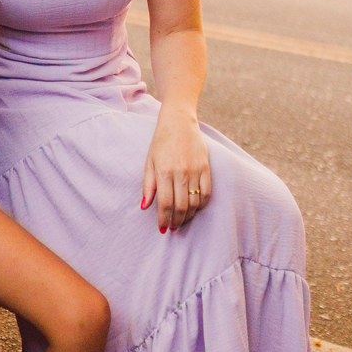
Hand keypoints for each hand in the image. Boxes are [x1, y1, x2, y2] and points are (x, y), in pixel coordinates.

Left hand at [141, 108, 211, 232]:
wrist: (179, 122)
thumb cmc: (160, 142)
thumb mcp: (149, 162)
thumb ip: (148, 186)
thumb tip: (145, 207)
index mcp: (164, 172)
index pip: (165, 204)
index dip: (164, 219)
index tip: (162, 229)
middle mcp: (180, 173)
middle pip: (181, 207)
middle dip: (176, 222)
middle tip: (173, 229)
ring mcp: (195, 170)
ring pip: (194, 203)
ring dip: (188, 216)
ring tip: (182, 221)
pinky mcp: (206, 168)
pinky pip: (207, 193)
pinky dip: (201, 204)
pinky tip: (194, 208)